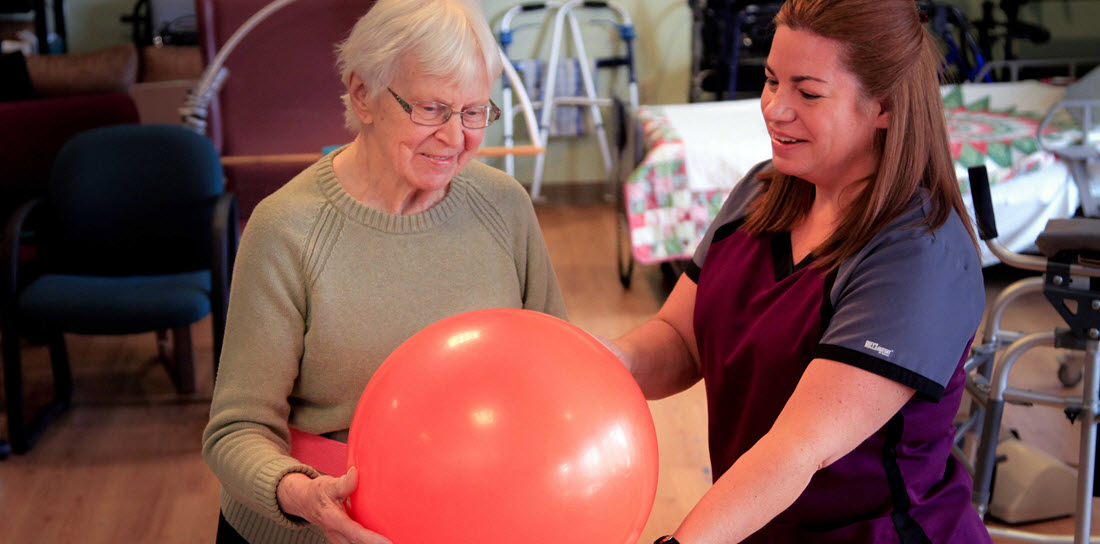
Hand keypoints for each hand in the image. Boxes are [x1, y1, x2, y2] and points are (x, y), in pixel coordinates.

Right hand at [276, 467, 391, 543]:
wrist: (305, 502)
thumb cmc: (318, 493)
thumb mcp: (328, 484)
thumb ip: (343, 482)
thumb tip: (355, 473)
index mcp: (333, 520)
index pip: (355, 533)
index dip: (371, 539)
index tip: (387, 543)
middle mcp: (337, 534)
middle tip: (397, 542)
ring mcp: (340, 538)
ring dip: (373, 543)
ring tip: (395, 541)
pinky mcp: (345, 538)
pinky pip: (359, 542)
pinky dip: (370, 541)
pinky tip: (385, 540)